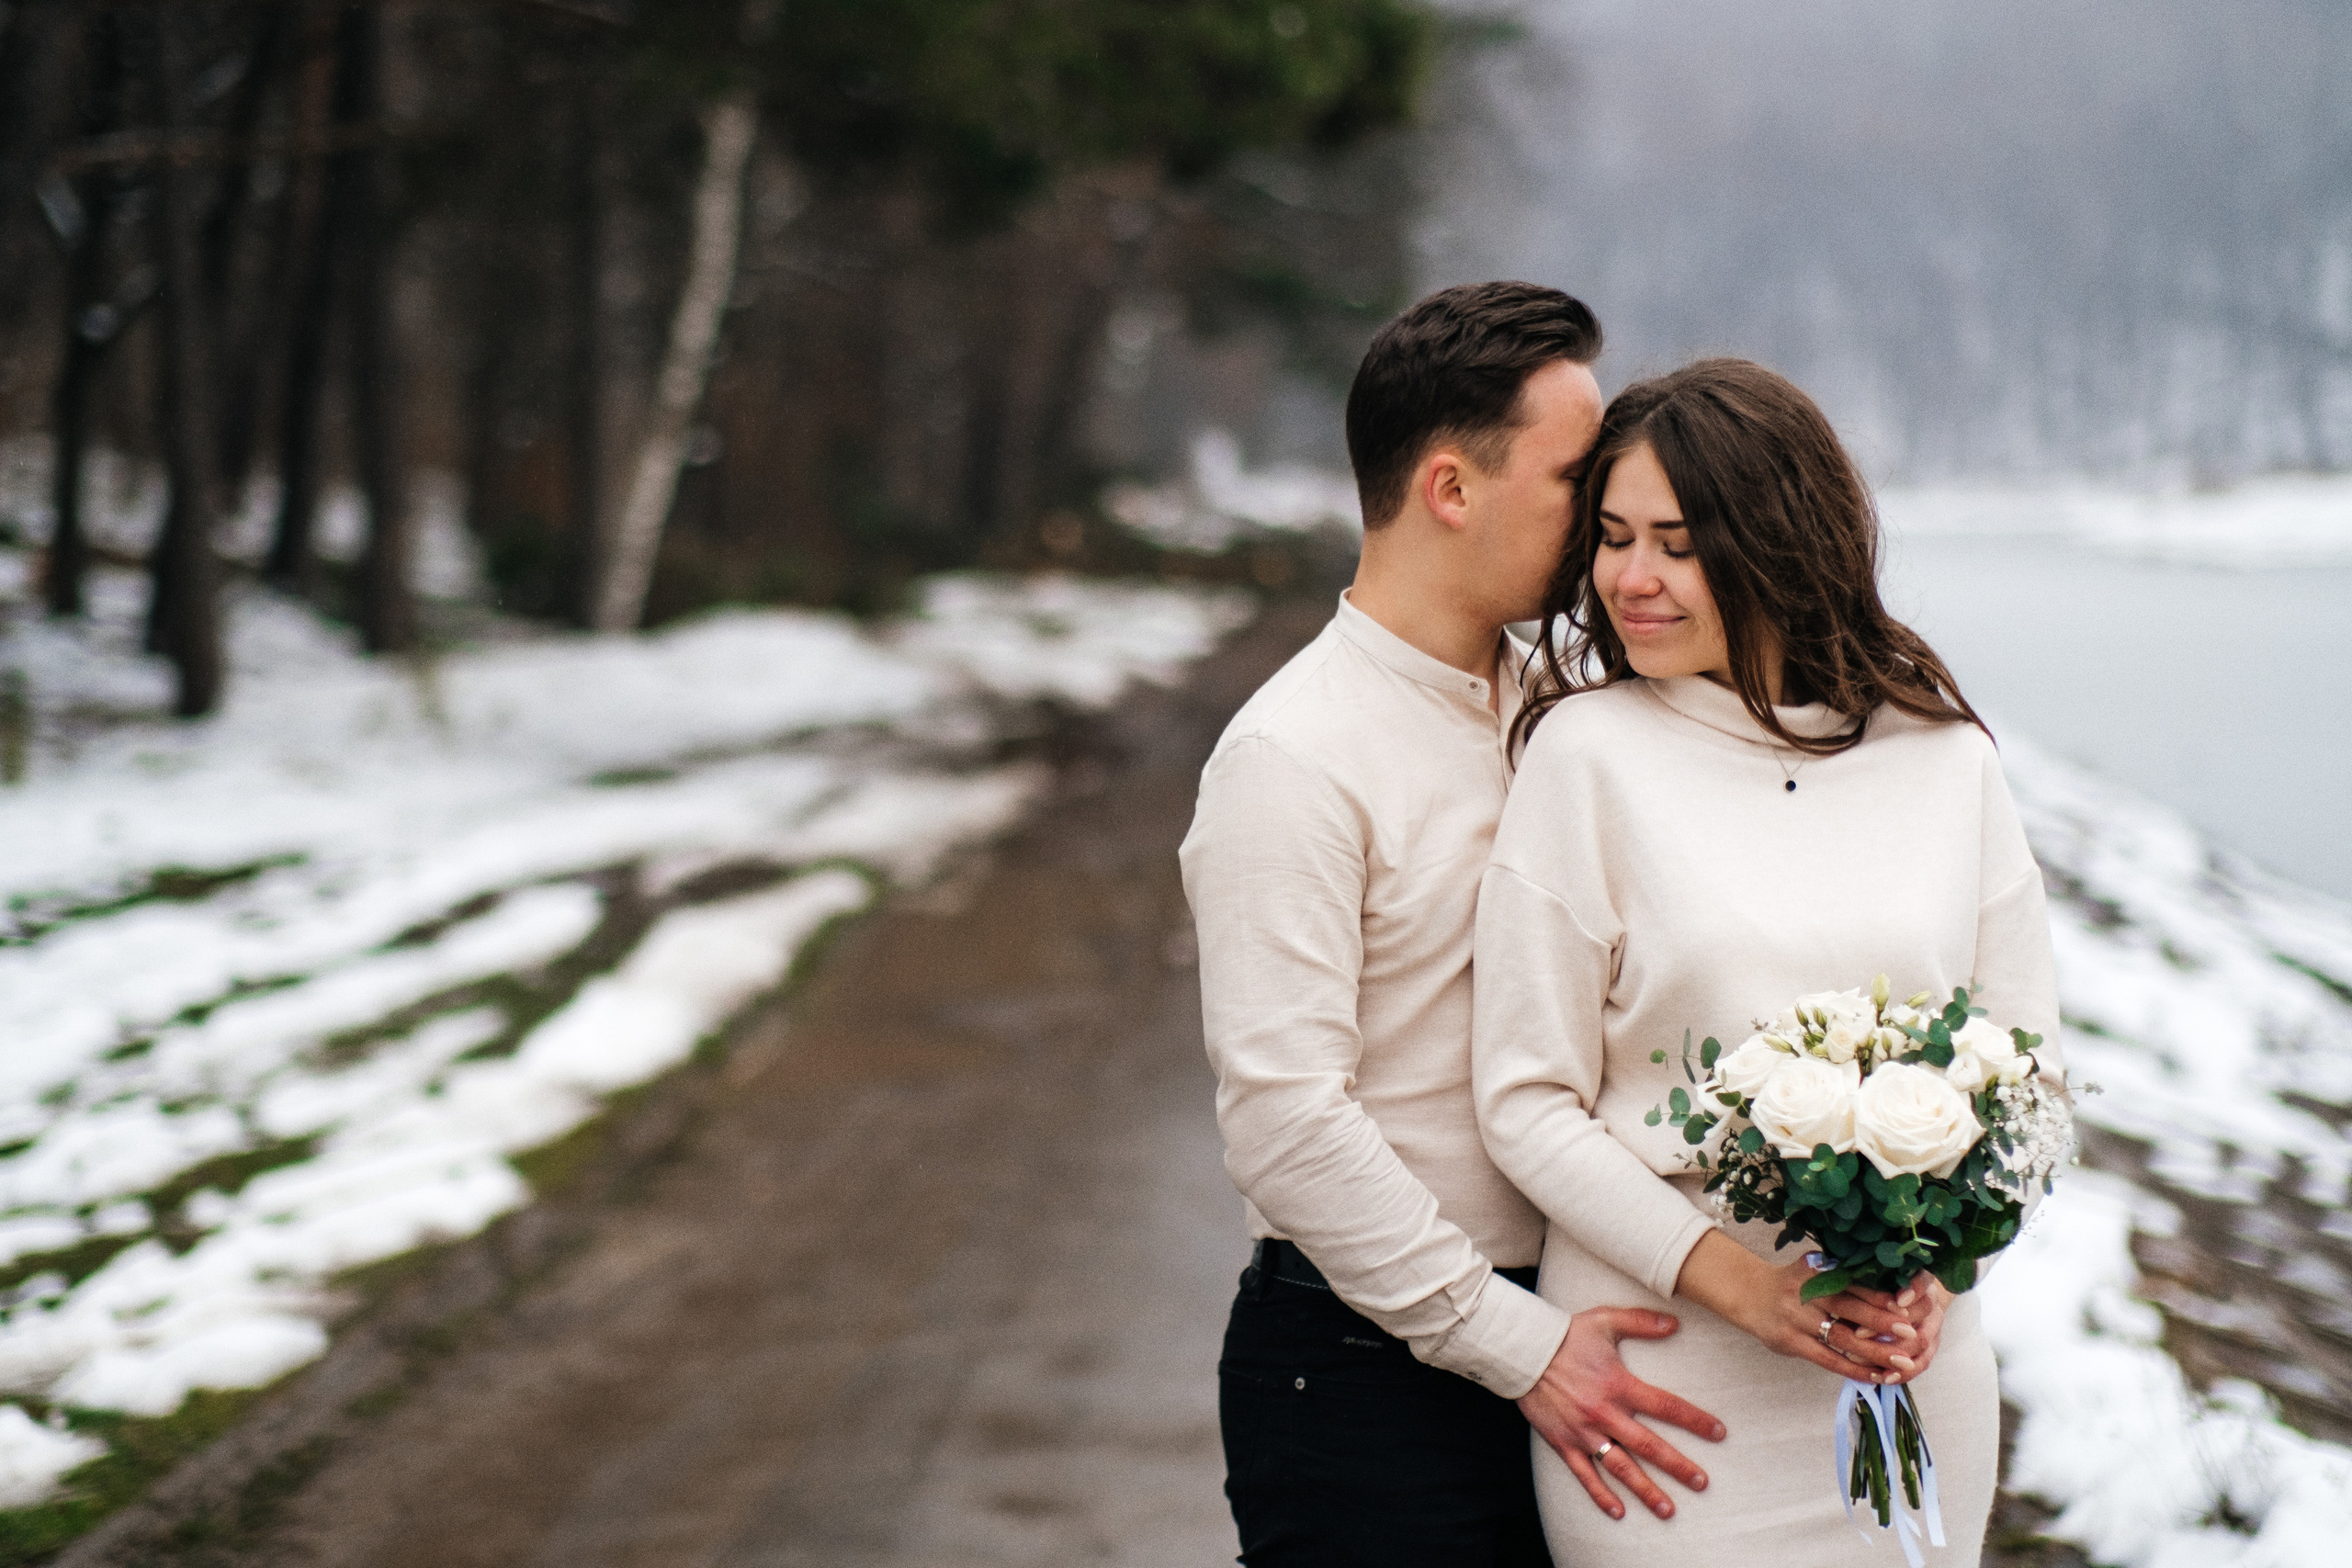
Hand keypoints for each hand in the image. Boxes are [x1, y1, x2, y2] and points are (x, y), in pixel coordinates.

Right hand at [1516, 1307, 1726, 1521]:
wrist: (1522, 1350)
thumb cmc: (1566, 1334)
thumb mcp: (1605, 1320)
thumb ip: (1641, 1322)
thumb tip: (1675, 1323)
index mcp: (1619, 1385)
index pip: (1666, 1406)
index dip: (1695, 1420)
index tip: (1719, 1433)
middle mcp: (1605, 1413)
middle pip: (1649, 1447)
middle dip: (1678, 1467)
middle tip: (1702, 1483)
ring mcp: (1584, 1432)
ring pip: (1620, 1468)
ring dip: (1646, 1490)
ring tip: (1668, 1510)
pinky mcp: (1563, 1442)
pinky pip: (1584, 1475)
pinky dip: (1601, 1495)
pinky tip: (1618, 1512)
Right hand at [1671, 1232, 1924, 1382]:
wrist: (1750, 1295)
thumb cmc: (1794, 1284)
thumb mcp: (1814, 1271)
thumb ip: (1844, 1277)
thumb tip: (1893, 1294)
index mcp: (1816, 1270)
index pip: (1854, 1283)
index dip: (1880, 1296)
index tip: (1906, 1306)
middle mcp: (1806, 1292)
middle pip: (1850, 1308)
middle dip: (1882, 1322)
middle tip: (1911, 1333)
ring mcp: (1796, 1318)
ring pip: (1841, 1337)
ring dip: (1874, 1351)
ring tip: (1901, 1362)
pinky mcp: (1791, 1341)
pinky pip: (1827, 1358)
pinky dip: (1852, 1368)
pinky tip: (1874, 1376)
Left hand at [1844, 1273, 1950, 1383]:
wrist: (1905, 1300)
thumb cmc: (1878, 1285)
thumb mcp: (1871, 1279)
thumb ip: (1865, 1281)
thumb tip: (1840, 1281)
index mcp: (1920, 1278)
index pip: (1923, 1281)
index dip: (1913, 1290)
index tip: (1897, 1300)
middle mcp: (1931, 1301)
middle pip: (1921, 1314)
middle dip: (1891, 1325)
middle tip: (1858, 1334)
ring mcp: (1934, 1326)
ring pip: (1921, 1342)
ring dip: (1893, 1352)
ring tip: (1859, 1358)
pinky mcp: (1930, 1347)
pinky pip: (1921, 1363)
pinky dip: (1902, 1373)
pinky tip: (1881, 1377)